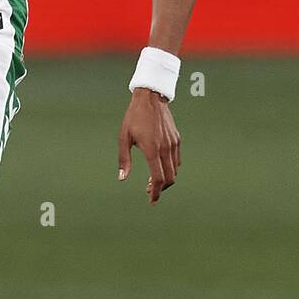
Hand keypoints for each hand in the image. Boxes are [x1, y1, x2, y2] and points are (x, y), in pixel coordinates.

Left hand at [117, 87, 180, 203]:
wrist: (150, 99)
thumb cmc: (134, 117)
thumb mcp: (123, 138)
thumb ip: (123, 159)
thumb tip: (122, 178)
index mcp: (151, 149)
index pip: (157, 178)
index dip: (155, 192)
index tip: (151, 200)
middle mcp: (165, 148)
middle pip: (169, 178)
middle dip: (160, 188)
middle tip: (149, 192)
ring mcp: (173, 144)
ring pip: (174, 170)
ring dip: (165, 179)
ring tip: (152, 181)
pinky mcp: (176, 140)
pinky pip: (177, 160)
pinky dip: (170, 168)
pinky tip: (160, 168)